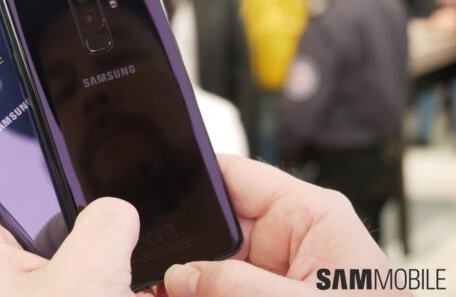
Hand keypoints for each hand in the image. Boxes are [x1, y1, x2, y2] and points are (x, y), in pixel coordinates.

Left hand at [0, 169, 153, 296]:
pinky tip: (119, 260)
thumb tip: (118, 210)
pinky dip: (90, 259)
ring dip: (78, 228)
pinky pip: (63, 267)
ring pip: (43, 238)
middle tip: (85, 168)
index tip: (14, 118)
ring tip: (111, 214)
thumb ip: (105, 227)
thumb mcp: (85, 284)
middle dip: (50, 188)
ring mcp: (12, 292)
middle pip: (8, 203)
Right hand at [163, 155, 408, 296]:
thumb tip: (180, 275)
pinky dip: (198, 293)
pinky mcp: (268, 292)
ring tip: (159, 289)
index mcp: (308, 213)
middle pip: (217, 223)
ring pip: (213, 261)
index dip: (194, 177)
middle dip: (184, 242)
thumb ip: (238, 286)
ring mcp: (276, 267)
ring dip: (187, 275)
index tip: (154, 189)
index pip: (238, 175)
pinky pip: (223, 286)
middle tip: (151, 264)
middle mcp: (289, 234)